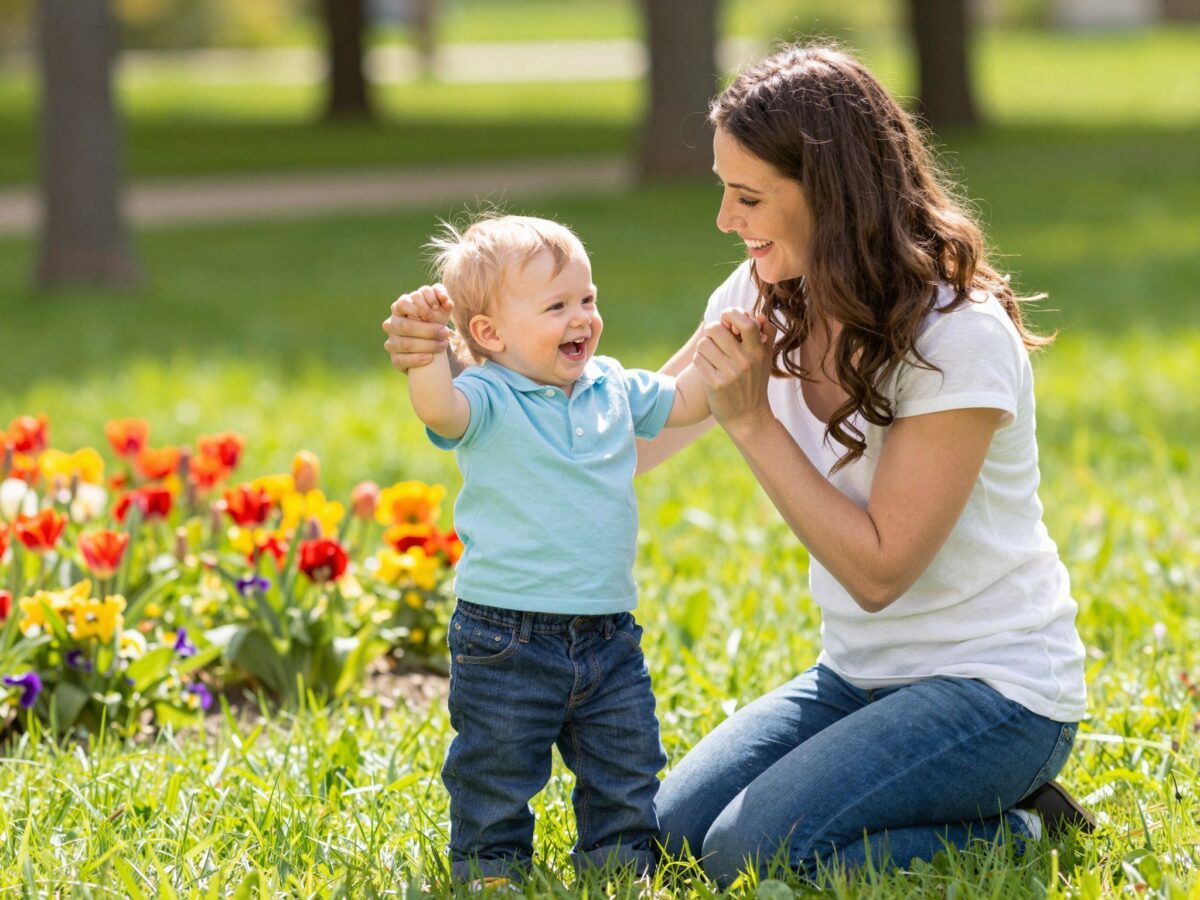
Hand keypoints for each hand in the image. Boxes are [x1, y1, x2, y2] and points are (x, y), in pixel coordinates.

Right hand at [382, 284, 451, 370]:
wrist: (434, 344)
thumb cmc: (435, 321)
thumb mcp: (441, 309)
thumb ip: (444, 300)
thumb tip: (446, 300)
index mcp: (400, 307)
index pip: (403, 303)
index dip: (420, 307)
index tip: (437, 309)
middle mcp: (392, 324)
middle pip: (404, 326)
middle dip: (427, 330)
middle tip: (445, 333)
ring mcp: (391, 342)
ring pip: (403, 344)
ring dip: (426, 345)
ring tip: (442, 345)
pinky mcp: (395, 359)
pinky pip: (401, 360)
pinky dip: (416, 359)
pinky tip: (430, 358)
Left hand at [694, 307, 775, 432]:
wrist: (748, 417)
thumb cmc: (755, 384)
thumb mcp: (766, 359)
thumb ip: (766, 335)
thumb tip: (759, 316)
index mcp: (758, 351)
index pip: (745, 322)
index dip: (731, 313)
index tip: (726, 317)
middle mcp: (745, 361)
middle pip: (716, 329)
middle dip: (711, 330)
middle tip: (713, 337)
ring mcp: (729, 373)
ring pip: (703, 343)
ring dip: (704, 346)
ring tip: (710, 354)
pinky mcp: (715, 384)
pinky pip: (698, 359)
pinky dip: (699, 360)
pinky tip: (706, 366)